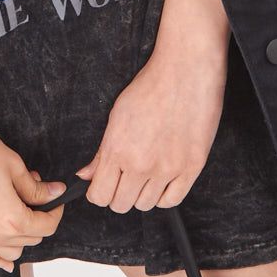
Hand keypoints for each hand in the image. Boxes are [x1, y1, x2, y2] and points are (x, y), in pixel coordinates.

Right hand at [0, 109, 67, 271]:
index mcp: (11, 219)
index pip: (46, 227)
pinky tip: (4, 251)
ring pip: (9, 252)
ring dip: (20, 237)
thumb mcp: (13, 165)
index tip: (55, 198)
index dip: (55, 211)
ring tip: (17, 210)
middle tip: (35, 194)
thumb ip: (35, 187)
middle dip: (38, 219)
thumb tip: (54, 193)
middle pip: (30, 240)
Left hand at [75, 43, 227, 212]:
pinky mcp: (191, 168)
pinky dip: (163, 195)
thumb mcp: (116, 114)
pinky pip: (171, 201)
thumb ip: (101, 151)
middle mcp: (141, 164)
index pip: (99, 195)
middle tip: (123, 179)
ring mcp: (167, 169)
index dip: (97, 192)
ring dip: (141, 193)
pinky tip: (161, 179)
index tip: (102, 185)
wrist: (185, 71)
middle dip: (117, 195)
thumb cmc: (150, 86)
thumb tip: (85, 175)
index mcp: (117, 149)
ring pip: (145, 205)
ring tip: (145, 173)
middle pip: (120, 205)